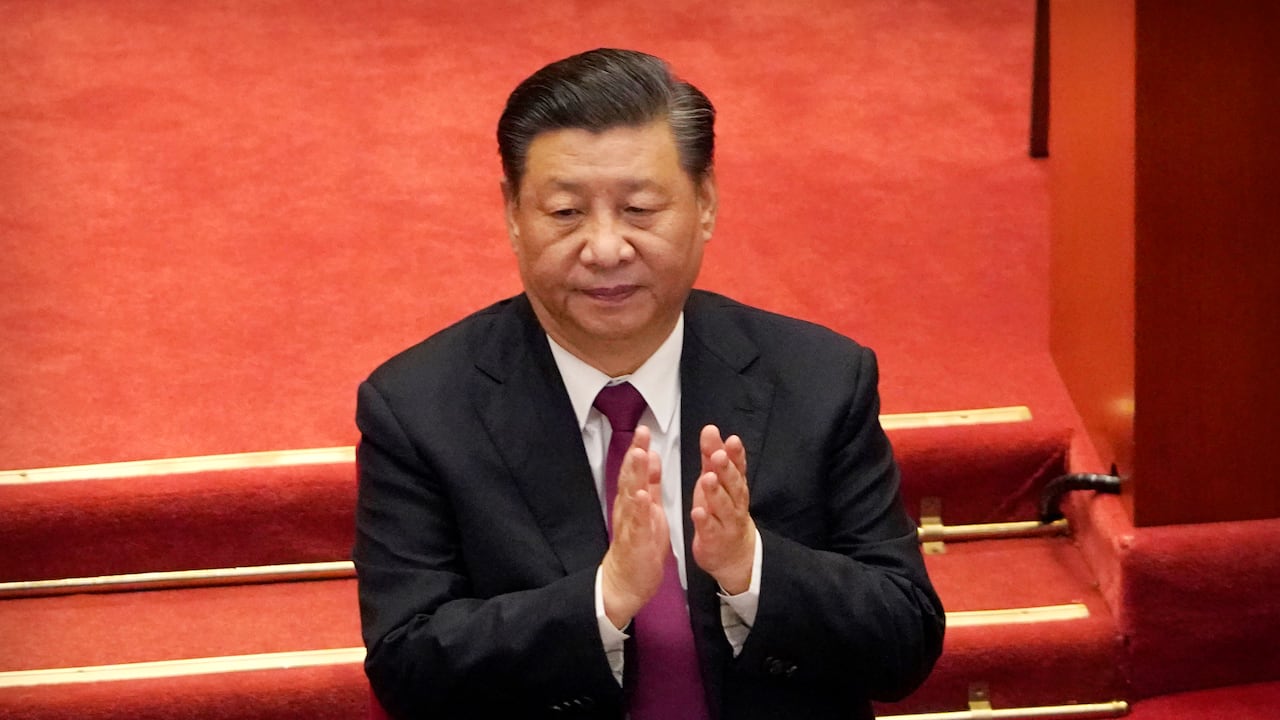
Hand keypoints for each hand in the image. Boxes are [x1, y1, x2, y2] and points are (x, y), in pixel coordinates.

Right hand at [600, 426, 669, 627]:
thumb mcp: (648, 507)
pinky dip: (639, 508)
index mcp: (634, 500)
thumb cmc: (640, 544)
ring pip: (631, 495)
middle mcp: (628, 509)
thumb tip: (650, 456)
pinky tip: (642, 495)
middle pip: (630, 477)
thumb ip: (650, 482)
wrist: (627, 581)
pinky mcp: (635, 541)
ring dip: (635, 475)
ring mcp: (630, 524)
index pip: (635, 471)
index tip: (644, 429)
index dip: (639, 449)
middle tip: (641, 433)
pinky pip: (637, 523)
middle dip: (636, 454)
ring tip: (640, 455)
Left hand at [690, 425, 755, 594]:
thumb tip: (710, 430)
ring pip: (723, 506)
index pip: (738, 467)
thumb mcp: (716, 481)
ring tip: (707, 478)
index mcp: (734, 487)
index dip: (736, 454)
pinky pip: (710, 530)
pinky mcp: (714, 540)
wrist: (734, 554)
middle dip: (726, 469)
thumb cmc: (721, 512)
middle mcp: (734, 503)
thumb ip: (711, 456)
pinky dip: (704, 521)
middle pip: (733, 484)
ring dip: (715, 492)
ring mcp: (726, 522)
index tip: (731, 440)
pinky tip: (697, 512)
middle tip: (719, 454)